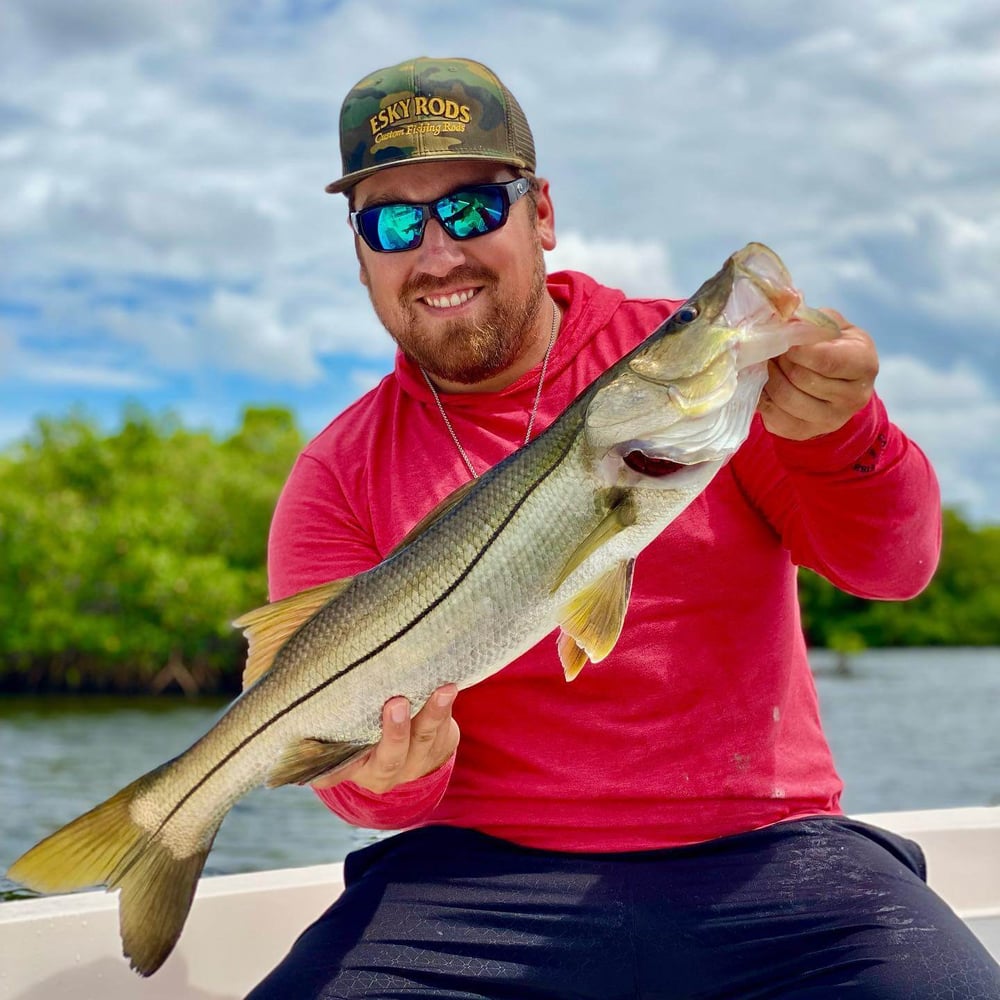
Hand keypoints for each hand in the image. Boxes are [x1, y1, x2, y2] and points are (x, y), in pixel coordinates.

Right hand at [311, 684, 459, 793]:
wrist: (409, 744)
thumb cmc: (362, 726)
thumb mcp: (343, 729)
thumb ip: (331, 715)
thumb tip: (295, 671)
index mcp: (351, 767)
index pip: (333, 773)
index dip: (327, 770)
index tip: (320, 766)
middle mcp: (383, 771)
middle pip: (390, 755)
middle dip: (394, 731)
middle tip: (396, 703)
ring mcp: (415, 763)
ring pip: (424, 740)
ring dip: (434, 713)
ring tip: (442, 690)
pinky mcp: (439, 748)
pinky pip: (444, 731)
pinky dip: (447, 708)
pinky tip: (450, 687)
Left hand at [758, 310, 878, 440]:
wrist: (835, 384)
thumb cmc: (831, 346)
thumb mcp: (829, 326)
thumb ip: (810, 320)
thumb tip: (783, 311)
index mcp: (864, 365)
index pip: (825, 360)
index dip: (797, 348)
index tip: (783, 338)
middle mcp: (853, 397)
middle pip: (801, 378)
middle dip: (779, 359)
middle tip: (770, 348)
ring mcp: (830, 420)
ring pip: (785, 397)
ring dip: (768, 376)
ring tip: (767, 362)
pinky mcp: (805, 432)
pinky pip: (773, 415)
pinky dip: (763, 395)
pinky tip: (764, 382)